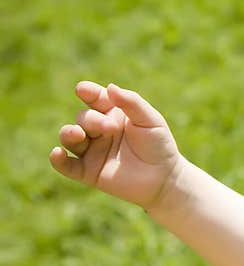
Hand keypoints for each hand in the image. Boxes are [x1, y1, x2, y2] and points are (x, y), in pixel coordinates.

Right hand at [50, 81, 182, 210]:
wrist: (164, 178)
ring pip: (70, 137)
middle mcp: (98, 130)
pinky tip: (57, 153)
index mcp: (112, 113)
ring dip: (69, 133)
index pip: (94, 98)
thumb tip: (110, 87)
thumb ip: (131, 102)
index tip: (84, 90)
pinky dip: (58, 160)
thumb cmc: (159, 145)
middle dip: (92, 120)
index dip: (87, 92)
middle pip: (83, 118)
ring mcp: (92, 151)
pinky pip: (66, 166)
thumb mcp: (150, 120)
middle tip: (111, 128)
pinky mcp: (88, 172)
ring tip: (77, 134)